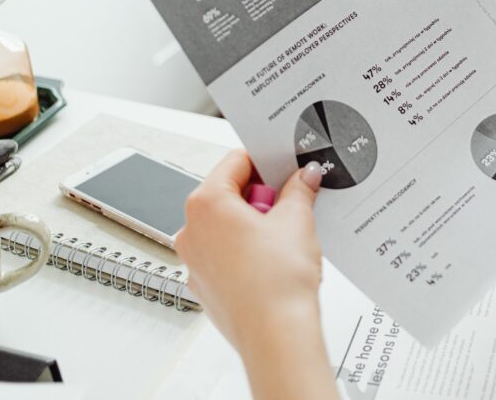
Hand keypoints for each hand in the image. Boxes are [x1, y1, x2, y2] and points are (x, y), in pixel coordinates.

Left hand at [175, 151, 324, 354]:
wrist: (276, 335)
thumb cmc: (277, 282)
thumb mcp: (297, 220)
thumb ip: (299, 190)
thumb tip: (303, 176)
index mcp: (206, 204)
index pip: (236, 162)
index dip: (266, 160)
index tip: (287, 164)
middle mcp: (191, 230)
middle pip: (229, 193)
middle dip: (263, 194)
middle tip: (293, 201)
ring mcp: (195, 260)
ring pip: (228, 225)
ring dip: (256, 222)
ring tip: (287, 235)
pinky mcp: (206, 284)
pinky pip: (226, 252)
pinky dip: (248, 249)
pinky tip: (275, 259)